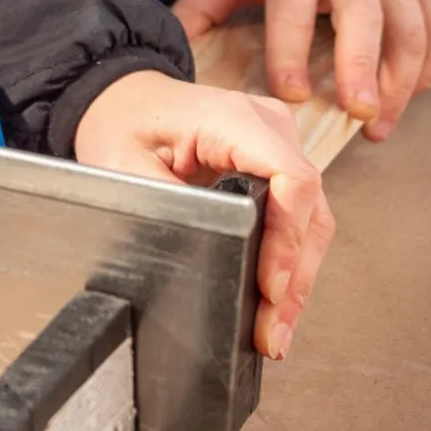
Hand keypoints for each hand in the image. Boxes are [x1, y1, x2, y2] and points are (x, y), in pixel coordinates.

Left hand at [75, 70, 333, 358]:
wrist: (120, 100)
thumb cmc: (120, 124)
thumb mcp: (124, 166)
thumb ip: (169, 204)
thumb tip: (205, 250)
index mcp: (233, 119)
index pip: (291, 179)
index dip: (287, 240)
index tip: (271, 286)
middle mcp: (268, 127)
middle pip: (307, 208)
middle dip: (293, 276)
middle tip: (274, 330)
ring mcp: (277, 144)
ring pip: (309, 218)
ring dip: (297, 277)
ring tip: (277, 329)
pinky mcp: (274, 162)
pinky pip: (296, 214)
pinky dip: (289, 259)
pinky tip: (278, 299)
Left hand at [173, 0, 430, 141]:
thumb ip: (202, 5)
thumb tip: (165, 52)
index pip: (293, 8)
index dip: (290, 53)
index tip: (289, 95)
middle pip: (365, 18)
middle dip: (362, 68)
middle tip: (357, 115)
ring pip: (411, 30)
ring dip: (401, 83)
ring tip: (378, 126)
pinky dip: (428, 69)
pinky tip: (407, 97)